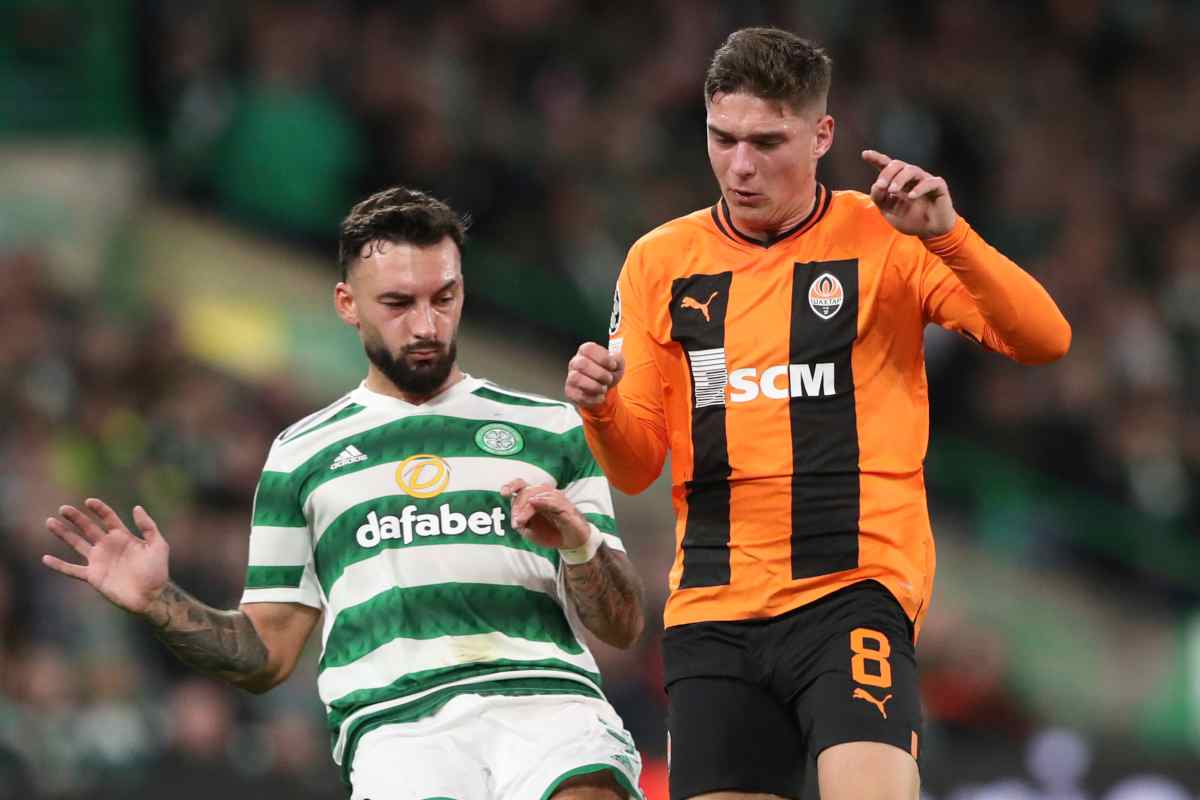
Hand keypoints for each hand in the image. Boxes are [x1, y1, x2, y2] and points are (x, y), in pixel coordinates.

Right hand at [43, 499, 168, 615]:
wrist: (151, 595)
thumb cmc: (157, 570)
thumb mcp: (158, 545)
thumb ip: (148, 526)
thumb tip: (136, 507)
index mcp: (123, 536)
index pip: (108, 518)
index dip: (99, 509)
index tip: (89, 501)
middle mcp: (108, 546)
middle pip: (88, 527)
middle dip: (76, 518)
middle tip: (63, 508)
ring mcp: (99, 560)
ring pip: (76, 543)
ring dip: (63, 533)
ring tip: (50, 522)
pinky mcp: (93, 576)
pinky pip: (72, 570)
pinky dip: (59, 565)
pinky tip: (45, 558)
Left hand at [500, 479, 589, 549]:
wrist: (571, 543)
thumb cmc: (550, 533)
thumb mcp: (529, 532)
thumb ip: (520, 522)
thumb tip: (516, 516)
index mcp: (534, 498)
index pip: (521, 485)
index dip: (511, 485)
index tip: (503, 493)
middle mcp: (545, 495)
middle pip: (527, 490)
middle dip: (518, 505)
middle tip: (516, 522)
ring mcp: (557, 499)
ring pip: (538, 494)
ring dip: (527, 507)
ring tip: (521, 521)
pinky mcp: (567, 507)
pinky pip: (554, 500)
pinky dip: (543, 500)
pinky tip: (535, 502)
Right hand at [565, 342, 623, 407]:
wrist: (603, 389)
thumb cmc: (608, 372)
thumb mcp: (617, 364)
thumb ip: (617, 359)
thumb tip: (614, 359)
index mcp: (586, 351)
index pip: (589, 349)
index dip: (603, 358)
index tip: (613, 366)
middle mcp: (575, 362)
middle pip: (582, 364)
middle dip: (599, 374)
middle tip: (609, 379)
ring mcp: (571, 377)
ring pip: (576, 378)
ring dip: (594, 386)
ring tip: (603, 389)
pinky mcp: (570, 391)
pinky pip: (578, 395)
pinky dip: (592, 398)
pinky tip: (600, 397)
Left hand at [862, 149, 956, 237]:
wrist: (930, 232)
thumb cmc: (910, 219)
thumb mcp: (888, 211)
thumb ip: (879, 198)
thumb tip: (877, 185)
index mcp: (897, 181)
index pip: (886, 166)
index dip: (876, 158)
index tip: (865, 154)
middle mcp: (911, 177)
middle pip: (898, 165)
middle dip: (887, 173)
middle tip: (881, 186)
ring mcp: (925, 180)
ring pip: (912, 170)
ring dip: (899, 179)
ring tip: (893, 191)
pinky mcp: (938, 187)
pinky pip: (929, 182)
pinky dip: (919, 188)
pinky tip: (911, 196)